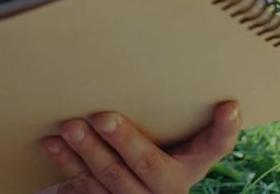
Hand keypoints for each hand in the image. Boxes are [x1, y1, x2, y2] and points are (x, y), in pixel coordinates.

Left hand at [41, 102, 240, 193]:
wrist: (135, 188)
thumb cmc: (159, 150)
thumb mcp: (179, 139)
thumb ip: (194, 119)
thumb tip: (222, 95)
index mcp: (189, 166)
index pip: (215, 146)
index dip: (223, 128)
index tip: (227, 105)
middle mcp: (167, 189)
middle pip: (148, 166)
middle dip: (124, 141)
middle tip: (100, 116)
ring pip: (110, 181)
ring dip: (85, 154)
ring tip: (67, 129)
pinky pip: (85, 190)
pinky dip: (66, 166)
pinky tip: (51, 146)